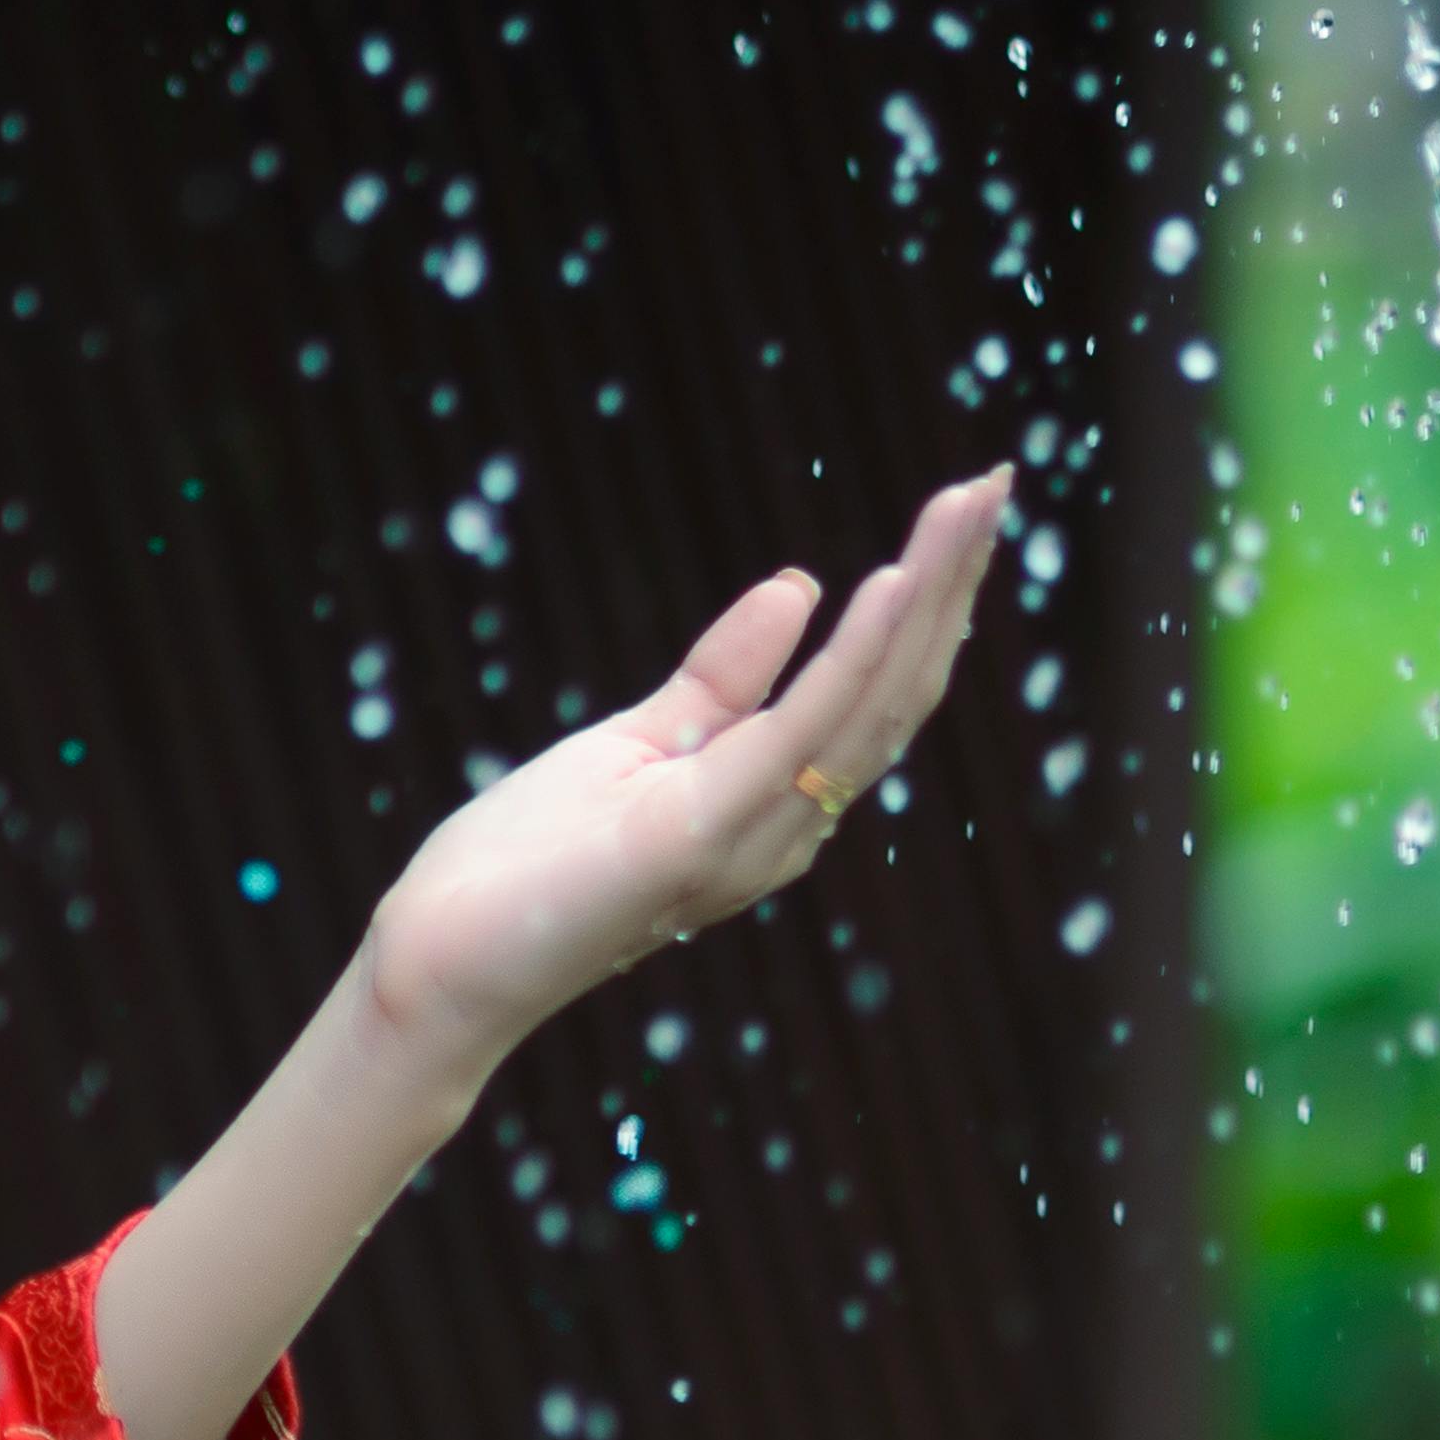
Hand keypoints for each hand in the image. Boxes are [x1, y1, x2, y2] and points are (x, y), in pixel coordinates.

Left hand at [359, 468, 1013, 1105]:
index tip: (964, 511)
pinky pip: (802, 729)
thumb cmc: (531, 866)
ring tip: (969, 505)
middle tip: (995, 480)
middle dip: (954, 583)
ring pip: (874, 700)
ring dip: (930, 596)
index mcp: (778, 802)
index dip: (929, 604)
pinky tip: (892, 579)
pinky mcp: (704, 835)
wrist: (445, 959)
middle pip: (900, 690)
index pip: (879, 692)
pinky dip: (856, 652)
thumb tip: (799, 584)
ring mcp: (756, 835)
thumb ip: (724, 677)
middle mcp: (791, 825)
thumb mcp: (641, 741)